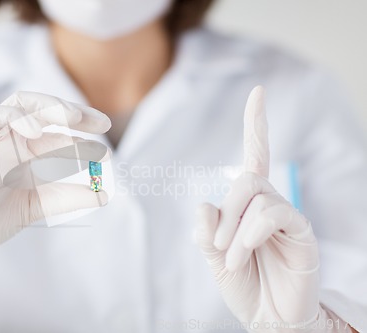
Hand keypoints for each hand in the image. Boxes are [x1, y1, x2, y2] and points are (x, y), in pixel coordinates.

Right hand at [0, 92, 110, 303]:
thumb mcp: (41, 205)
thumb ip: (69, 198)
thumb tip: (105, 195)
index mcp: (30, 153)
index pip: (61, 133)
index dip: (84, 135)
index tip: (106, 146)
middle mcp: (14, 140)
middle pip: (47, 113)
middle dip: (75, 113)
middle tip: (100, 123)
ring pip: (22, 105)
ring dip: (49, 106)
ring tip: (73, 117)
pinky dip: (16, 118)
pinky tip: (37, 133)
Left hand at [195, 86, 351, 331]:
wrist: (267, 317)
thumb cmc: (243, 283)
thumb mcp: (213, 255)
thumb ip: (206, 230)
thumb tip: (206, 202)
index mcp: (248, 204)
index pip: (255, 156)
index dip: (256, 125)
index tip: (258, 93)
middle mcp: (269, 204)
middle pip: (246, 178)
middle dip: (226, 209)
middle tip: (217, 245)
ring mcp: (287, 217)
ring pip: (257, 194)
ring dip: (234, 228)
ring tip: (230, 257)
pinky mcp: (302, 233)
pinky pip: (273, 214)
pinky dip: (249, 233)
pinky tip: (242, 255)